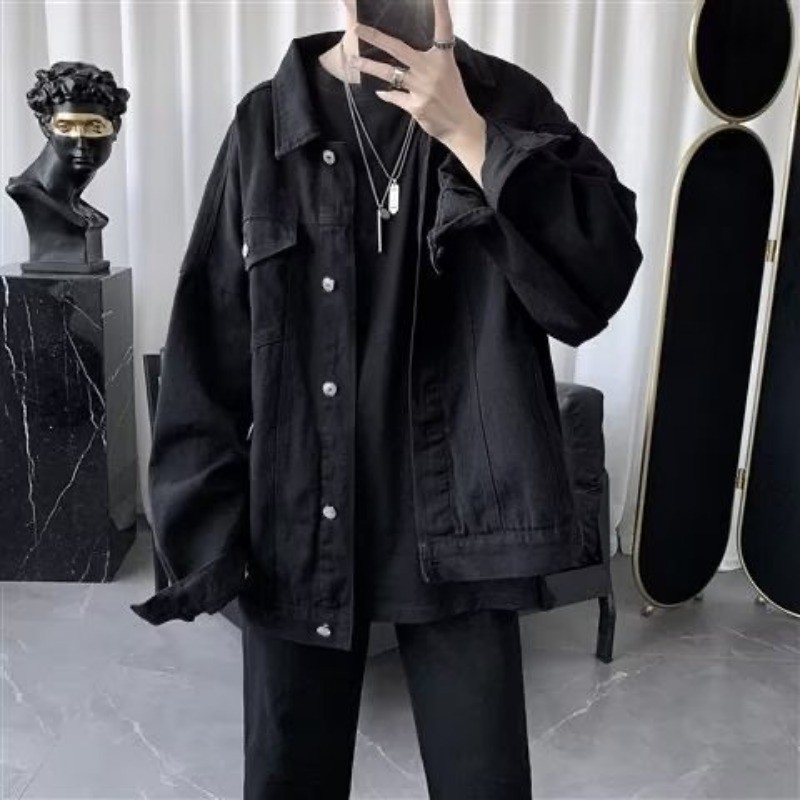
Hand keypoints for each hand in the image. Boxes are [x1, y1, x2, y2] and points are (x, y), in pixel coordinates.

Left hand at [349, 0, 485, 152]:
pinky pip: (394, 96)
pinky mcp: (415, 106)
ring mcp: (421, 88)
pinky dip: (387, 94)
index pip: (443, 28)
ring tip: (354, 61)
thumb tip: (404, 52)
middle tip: (358, 28)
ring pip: (389, 73)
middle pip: (398, 48)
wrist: (460, 126)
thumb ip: (429, 59)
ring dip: (369, 67)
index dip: (441, 8)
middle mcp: (431, 69)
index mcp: (443, 57)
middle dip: (376, 37)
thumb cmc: (453, 96)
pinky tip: (381, 92)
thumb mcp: (447, 70)